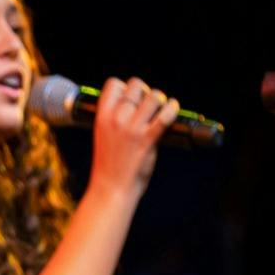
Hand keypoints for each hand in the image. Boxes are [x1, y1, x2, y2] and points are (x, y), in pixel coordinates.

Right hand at [87, 76, 179, 200]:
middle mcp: (116, 120)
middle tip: (148, 105)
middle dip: (145, 92)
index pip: (113, 84)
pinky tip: (173, 109)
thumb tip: (136, 104)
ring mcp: (132, 129)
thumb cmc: (108, 166)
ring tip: (160, 109)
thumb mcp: (103, 136)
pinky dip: (172, 108)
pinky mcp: (147, 140)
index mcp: (101, 118)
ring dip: (160, 100)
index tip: (131, 98)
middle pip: (136, 86)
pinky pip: (165, 116)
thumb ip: (115, 119)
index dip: (125, 87)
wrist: (110, 190)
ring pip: (153, 96)